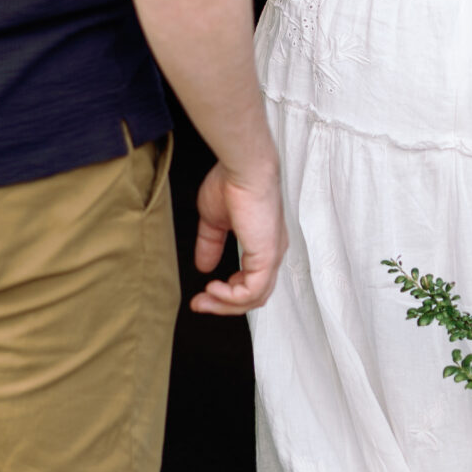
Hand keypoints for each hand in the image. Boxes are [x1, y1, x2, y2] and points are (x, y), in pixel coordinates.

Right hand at [192, 158, 285, 315]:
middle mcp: (271, 252)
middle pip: (253, 296)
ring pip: (254, 298)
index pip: (251, 281)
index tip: (204, 293)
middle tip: (199, 304)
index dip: (228, 293)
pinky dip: (230, 297)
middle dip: (223, 304)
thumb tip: (203, 266)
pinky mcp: (267, 257)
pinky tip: (212, 288)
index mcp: (263, 242)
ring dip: (224, 304)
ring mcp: (271, 256)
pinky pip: (251, 292)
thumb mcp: (214, 220)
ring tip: (203, 299)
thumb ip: (211, 244)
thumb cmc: (231, 182)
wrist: (243, 167)